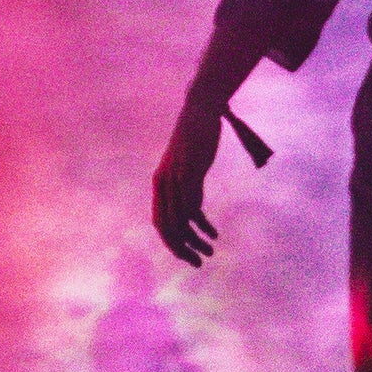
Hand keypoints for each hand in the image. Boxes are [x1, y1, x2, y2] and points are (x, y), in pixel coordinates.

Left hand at [153, 113, 222, 267]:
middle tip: (197, 262)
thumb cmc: (196, 137)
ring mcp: (175, 178)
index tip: (187, 255)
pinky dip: (202, 225)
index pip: (159, 223)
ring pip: (180, 221)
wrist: (199, 109)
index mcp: (159, 183)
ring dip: (194, 241)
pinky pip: (193, 207)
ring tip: (209, 252)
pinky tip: (212, 233)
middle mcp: (163, 183)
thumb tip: (193, 211)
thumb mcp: (188, 166)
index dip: (171, 243)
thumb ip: (188, 187)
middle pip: (167, 227)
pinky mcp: (189, 172)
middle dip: (181, 249)